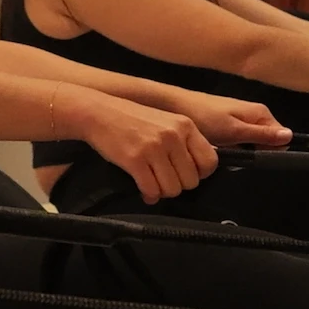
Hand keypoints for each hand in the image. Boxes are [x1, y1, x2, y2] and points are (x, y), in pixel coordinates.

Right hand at [79, 94, 219, 200]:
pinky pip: (152, 190)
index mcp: (185, 125)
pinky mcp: (135, 159)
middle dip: (178, 185)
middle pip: (191, 181)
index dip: (199, 174)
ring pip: (172, 189)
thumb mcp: (166, 123)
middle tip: (164, 180)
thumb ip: (184, 144)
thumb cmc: (133, 120)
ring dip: (162, 192)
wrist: (99, 113)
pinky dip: (148, 194)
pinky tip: (142, 189)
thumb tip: (196, 176)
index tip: (184, 173)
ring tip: (153, 183)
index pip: (210, 161)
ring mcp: (154, 147)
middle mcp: (173, 135)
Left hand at [173, 90, 290, 148]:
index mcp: (261, 113)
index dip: (270, 151)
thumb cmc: (205, 117)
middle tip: (235, 157)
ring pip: (252, 144)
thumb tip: (290, 136)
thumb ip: (262, 135)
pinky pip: (239, 142)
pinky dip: (231, 149)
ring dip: (241, 153)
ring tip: (225, 153)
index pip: (281, 138)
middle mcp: (255, 115)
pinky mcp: (230, 126)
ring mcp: (242, 120)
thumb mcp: (235, 130)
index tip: (253, 157)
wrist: (176, 107)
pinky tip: (219, 150)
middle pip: (267, 142)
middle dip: (254, 153)